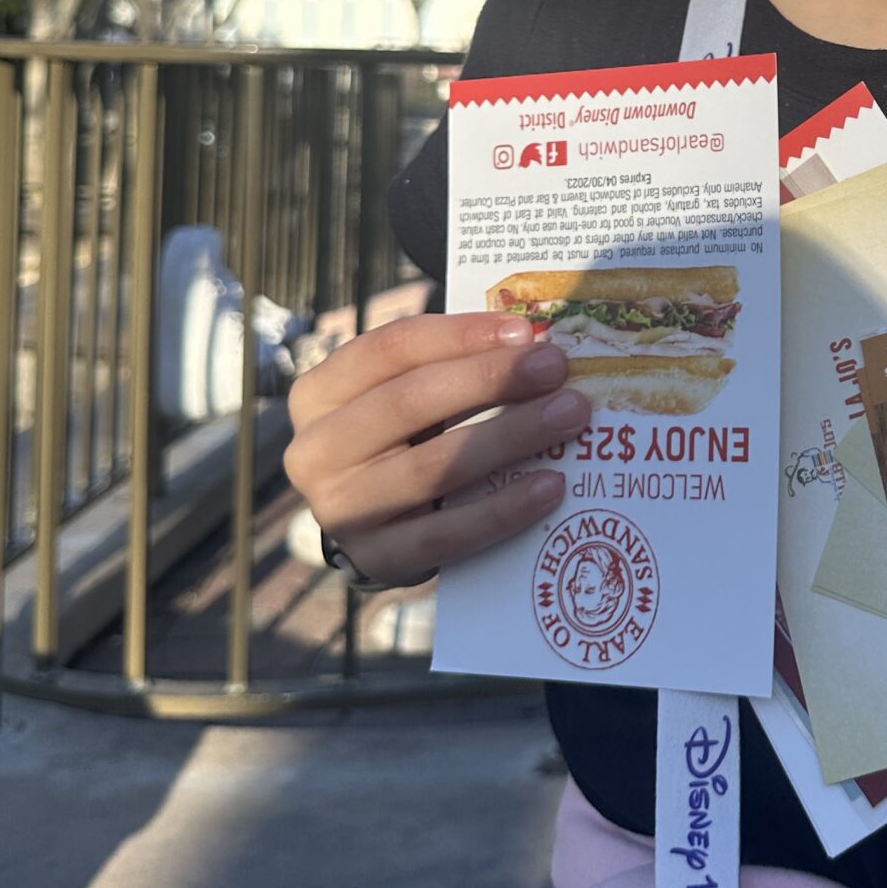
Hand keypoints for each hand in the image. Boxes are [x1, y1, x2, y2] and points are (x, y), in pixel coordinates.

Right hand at [283, 313, 583, 586]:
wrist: (376, 529)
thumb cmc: (399, 442)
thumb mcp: (402, 397)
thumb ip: (449, 368)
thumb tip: (534, 343)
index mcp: (319, 393)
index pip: (391, 348)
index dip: (459, 335)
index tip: (522, 330)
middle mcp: (316, 450)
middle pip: (410, 401)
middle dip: (492, 379)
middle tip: (555, 367)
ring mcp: (340, 510)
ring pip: (432, 466)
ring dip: (510, 435)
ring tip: (570, 416)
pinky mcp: (377, 557)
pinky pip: (447, 533)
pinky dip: (504, 509)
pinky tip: (552, 485)